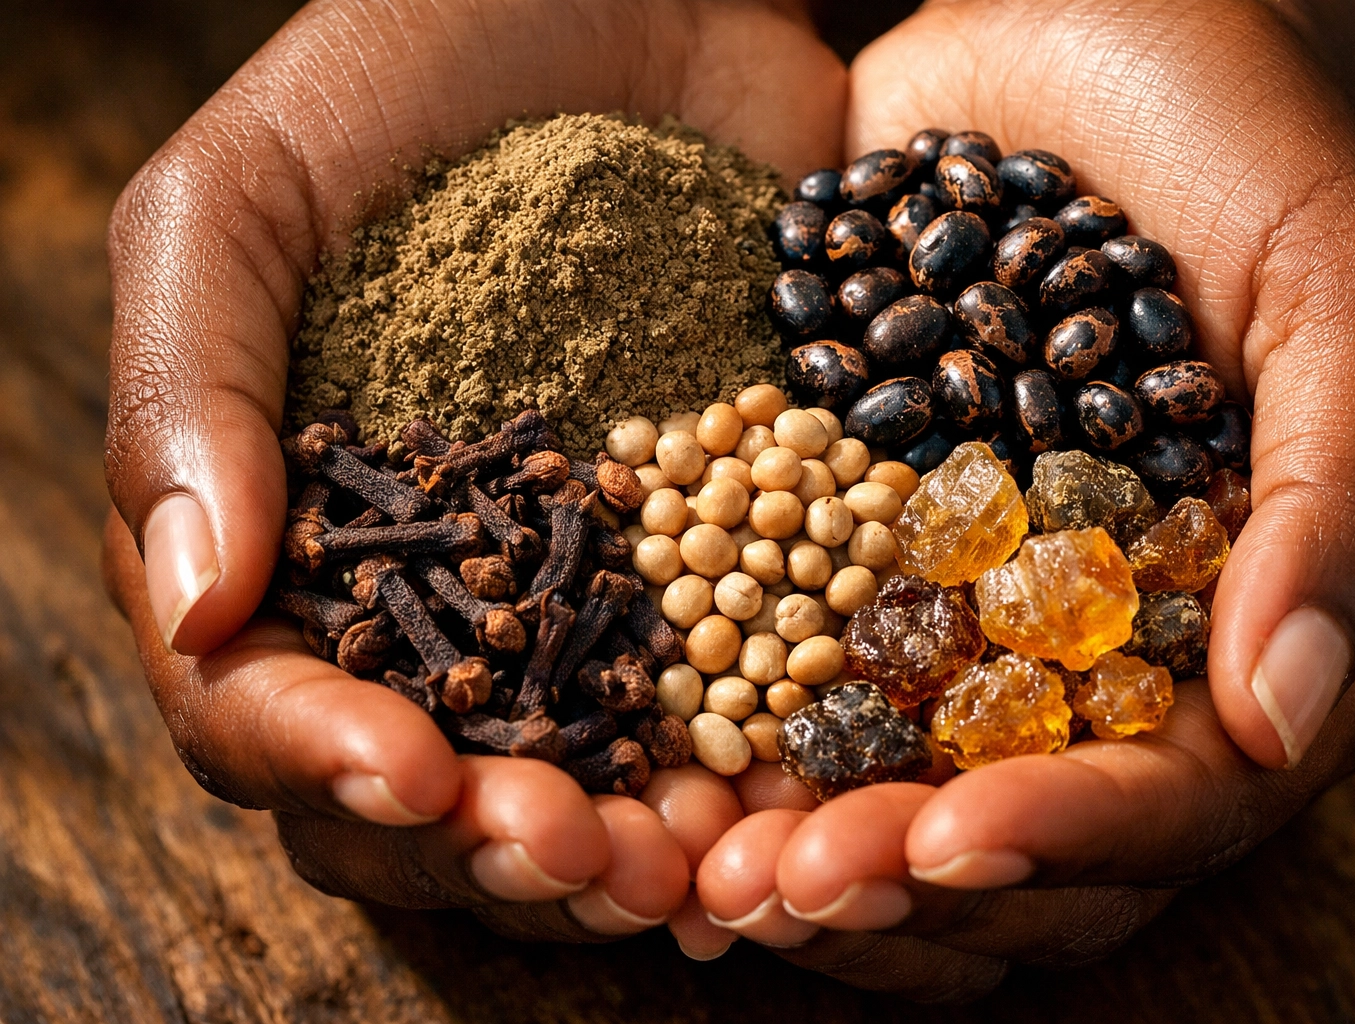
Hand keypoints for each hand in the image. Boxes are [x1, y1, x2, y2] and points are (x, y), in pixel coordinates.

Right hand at [103, 0, 842, 946]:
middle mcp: (446, 588)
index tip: (413, 776)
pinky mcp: (733, 545)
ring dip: (638, 844)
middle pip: (439, 780)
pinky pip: (749, 684)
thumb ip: (187, 387)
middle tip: (581, 857)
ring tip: (697, 869)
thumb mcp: (249, 194)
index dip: (327, 758)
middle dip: (497, 845)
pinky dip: (770, 760)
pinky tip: (806, 800)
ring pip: (595, 770)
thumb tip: (196, 604)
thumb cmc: (414, 62)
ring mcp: (595, 581)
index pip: (271, 697)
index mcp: (300, 532)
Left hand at [694, 0, 1354, 996]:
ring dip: (798, 850)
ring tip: (693, 874)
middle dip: (907, 877)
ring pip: (896, 798)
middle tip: (782, 886)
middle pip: (1024, 835)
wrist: (1070, 35)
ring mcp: (975, 620)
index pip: (1180, 792)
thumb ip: (1340, 498)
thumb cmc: (1237, 140)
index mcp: (1252, 627)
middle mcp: (1110, 655)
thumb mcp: (1344, 287)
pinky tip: (646, 781)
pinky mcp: (859, 563)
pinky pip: (791, 689)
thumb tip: (1291, 720)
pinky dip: (726, 748)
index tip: (945, 836)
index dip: (1069, 832)